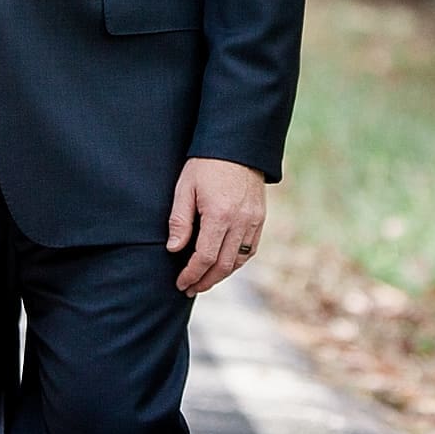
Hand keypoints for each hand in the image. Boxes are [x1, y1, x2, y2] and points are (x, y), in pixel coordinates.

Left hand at [165, 157, 267, 295]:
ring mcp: (253, 220)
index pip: (205, 257)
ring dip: (221, 275)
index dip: (192, 274)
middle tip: (190, 288)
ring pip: (239, 260)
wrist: (237, 144)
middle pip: (224, 265)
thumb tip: (174, 249)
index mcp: (219, 215)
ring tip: (204, 280)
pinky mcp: (260, 217)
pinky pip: (251, 249)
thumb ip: (180, 220)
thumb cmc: (205, 163)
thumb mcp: (185, 187)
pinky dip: (236, 261)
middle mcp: (240, 222)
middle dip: (205, 281)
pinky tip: (224, 264)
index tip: (180, 283)